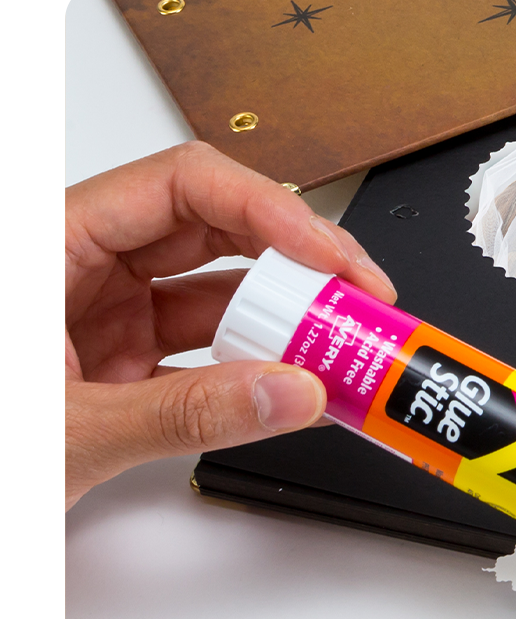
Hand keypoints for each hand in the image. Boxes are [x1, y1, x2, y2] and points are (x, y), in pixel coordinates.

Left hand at [65, 141, 397, 510]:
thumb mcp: (66, 432)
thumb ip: (187, 412)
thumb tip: (290, 392)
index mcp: (51, 244)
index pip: (184, 186)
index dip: (270, 210)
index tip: (329, 258)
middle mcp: (82, 265)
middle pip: (217, 230)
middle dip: (298, 262)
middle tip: (361, 301)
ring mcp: (104, 315)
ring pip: (219, 292)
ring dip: (285, 321)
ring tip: (341, 348)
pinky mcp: (121, 363)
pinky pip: (208, 349)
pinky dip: (256, 368)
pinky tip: (293, 383)